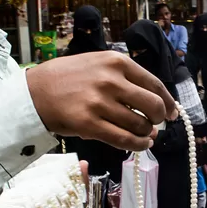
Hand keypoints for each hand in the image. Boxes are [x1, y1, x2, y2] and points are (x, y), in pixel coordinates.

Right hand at [26, 51, 176, 150]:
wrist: (34, 92)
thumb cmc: (67, 78)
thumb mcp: (97, 64)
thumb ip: (124, 77)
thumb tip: (155, 99)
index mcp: (116, 62)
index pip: (154, 84)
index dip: (167, 102)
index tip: (172, 113)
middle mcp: (110, 80)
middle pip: (153, 106)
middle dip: (159, 119)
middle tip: (154, 124)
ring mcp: (100, 103)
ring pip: (140, 125)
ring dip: (147, 134)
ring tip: (145, 135)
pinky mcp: (89, 124)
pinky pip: (124, 139)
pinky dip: (138, 145)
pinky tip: (140, 145)